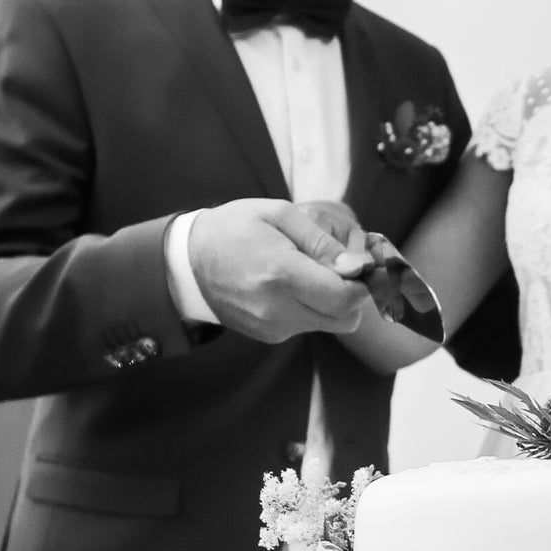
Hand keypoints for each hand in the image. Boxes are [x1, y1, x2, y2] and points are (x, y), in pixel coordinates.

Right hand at [188, 199, 368, 343]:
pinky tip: (291, 287)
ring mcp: (272, 327)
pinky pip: (307, 326)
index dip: (363, 282)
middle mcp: (278, 309)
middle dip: (353, 295)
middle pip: (346, 318)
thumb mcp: (278, 215)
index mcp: (281, 274)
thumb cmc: (234, 228)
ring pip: (330, 325)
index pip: (346, 297)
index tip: (359, 264)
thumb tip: (357, 266)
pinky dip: (311, 309)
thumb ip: (321, 242)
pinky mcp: (268, 336)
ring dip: (332, 302)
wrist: (186, 262)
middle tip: (340, 269)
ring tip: (310, 274)